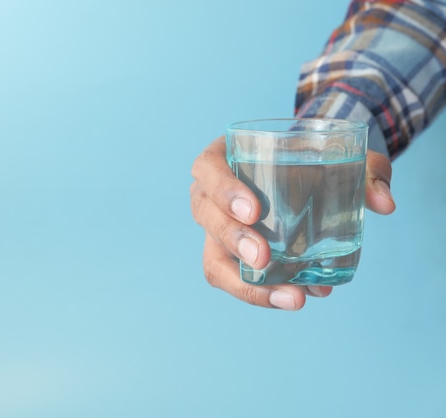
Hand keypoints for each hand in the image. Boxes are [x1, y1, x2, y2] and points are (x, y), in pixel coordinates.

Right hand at [190, 136, 395, 309]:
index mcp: (224, 157)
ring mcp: (217, 229)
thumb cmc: (307, 159)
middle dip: (233, 240)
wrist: (304, 175)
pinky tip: (295, 297)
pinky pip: (233, 280)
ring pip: (213, 259)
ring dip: (245, 282)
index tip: (254, 211)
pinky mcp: (230, 257)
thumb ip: (365, 170)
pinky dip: (261, 294)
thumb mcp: (339, 154)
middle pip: (205, 216)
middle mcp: (210, 195)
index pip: (208, 169)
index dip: (224, 190)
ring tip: (291, 296)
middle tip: (265, 258)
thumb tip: (384, 204)